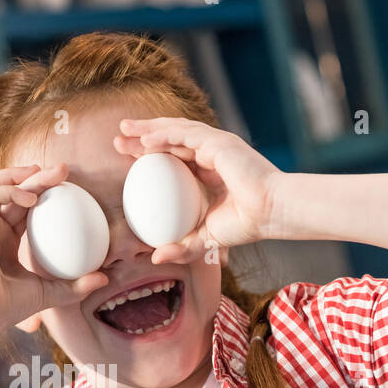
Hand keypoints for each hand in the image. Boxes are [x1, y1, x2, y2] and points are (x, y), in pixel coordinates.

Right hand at [0, 162, 108, 331]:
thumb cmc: (9, 307)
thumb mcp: (51, 293)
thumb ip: (75, 285)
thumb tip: (103, 278)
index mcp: (4, 238)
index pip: (22, 205)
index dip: (42, 190)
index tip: (67, 184)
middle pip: (11, 190)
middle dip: (36, 175)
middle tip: (64, 169)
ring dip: (17, 174)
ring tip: (42, 171)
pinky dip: (10, 190)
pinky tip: (32, 197)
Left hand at [115, 117, 285, 263]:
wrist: (270, 213)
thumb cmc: (245, 225)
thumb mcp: (205, 240)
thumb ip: (181, 247)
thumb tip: (155, 259)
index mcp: (206, 171)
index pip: (171, 157)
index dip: (147, 155)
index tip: (126, 157)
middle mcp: (209, 154)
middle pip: (169, 139)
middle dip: (141, 137)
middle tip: (117, 138)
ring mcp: (214, 145)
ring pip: (175, 131)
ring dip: (148, 129)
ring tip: (125, 129)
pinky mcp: (219, 143)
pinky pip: (186, 135)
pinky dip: (165, 135)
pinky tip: (145, 139)